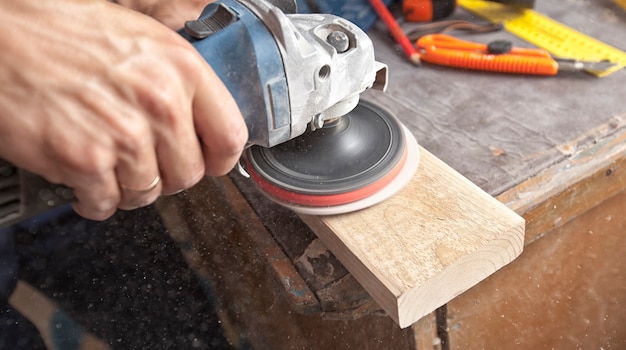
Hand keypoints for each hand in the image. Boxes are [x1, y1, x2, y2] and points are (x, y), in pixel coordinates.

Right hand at [0, 0, 247, 219]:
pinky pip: (107, 204)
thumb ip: (178, 79)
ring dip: (130, 188)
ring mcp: (124, 134)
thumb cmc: (61, 33)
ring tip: (110, 167)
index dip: (219, 158)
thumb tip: (205, 117)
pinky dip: (96, 200)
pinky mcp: (85, 160)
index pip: (230, 136)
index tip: (208, 162)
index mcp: (181, 68)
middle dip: (167, 175)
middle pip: (189, 174)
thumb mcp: (139, 38)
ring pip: (149, 193)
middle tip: (146, 163)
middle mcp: (160, 102)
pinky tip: (85, 180)